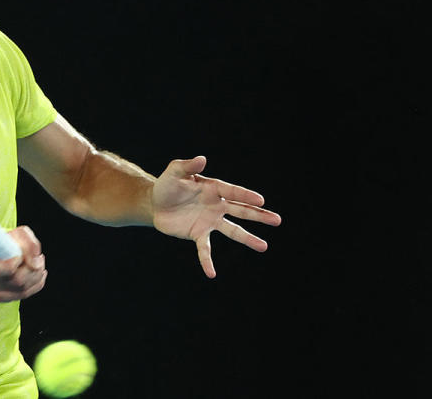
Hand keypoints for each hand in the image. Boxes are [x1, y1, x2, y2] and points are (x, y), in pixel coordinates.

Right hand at [0, 225, 47, 301]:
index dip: (14, 263)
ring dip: (36, 277)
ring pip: (21, 290)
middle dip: (33, 270)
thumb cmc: (9, 241)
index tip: (21, 256)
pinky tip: (36, 275)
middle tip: (38, 258)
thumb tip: (35, 263)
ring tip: (38, 265)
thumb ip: (29, 243)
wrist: (1, 250)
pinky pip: (22, 295)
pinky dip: (35, 285)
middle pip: (15, 281)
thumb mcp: (19, 234)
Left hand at [152, 156, 281, 277]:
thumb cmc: (167, 185)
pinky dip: (207, 261)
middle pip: (241, 211)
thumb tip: (202, 158)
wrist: (154, 203)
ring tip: (264, 247)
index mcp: (213, 188)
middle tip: (277, 220)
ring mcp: (209, 221)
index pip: (233, 192)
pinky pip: (205, 249)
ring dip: (247, 238)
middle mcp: (216, 205)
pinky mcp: (198, 233)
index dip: (246, 196)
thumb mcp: (174, 172)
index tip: (261, 201)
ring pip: (232, 230)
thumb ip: (187, 165)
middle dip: (259, 215)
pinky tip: (211, 274)